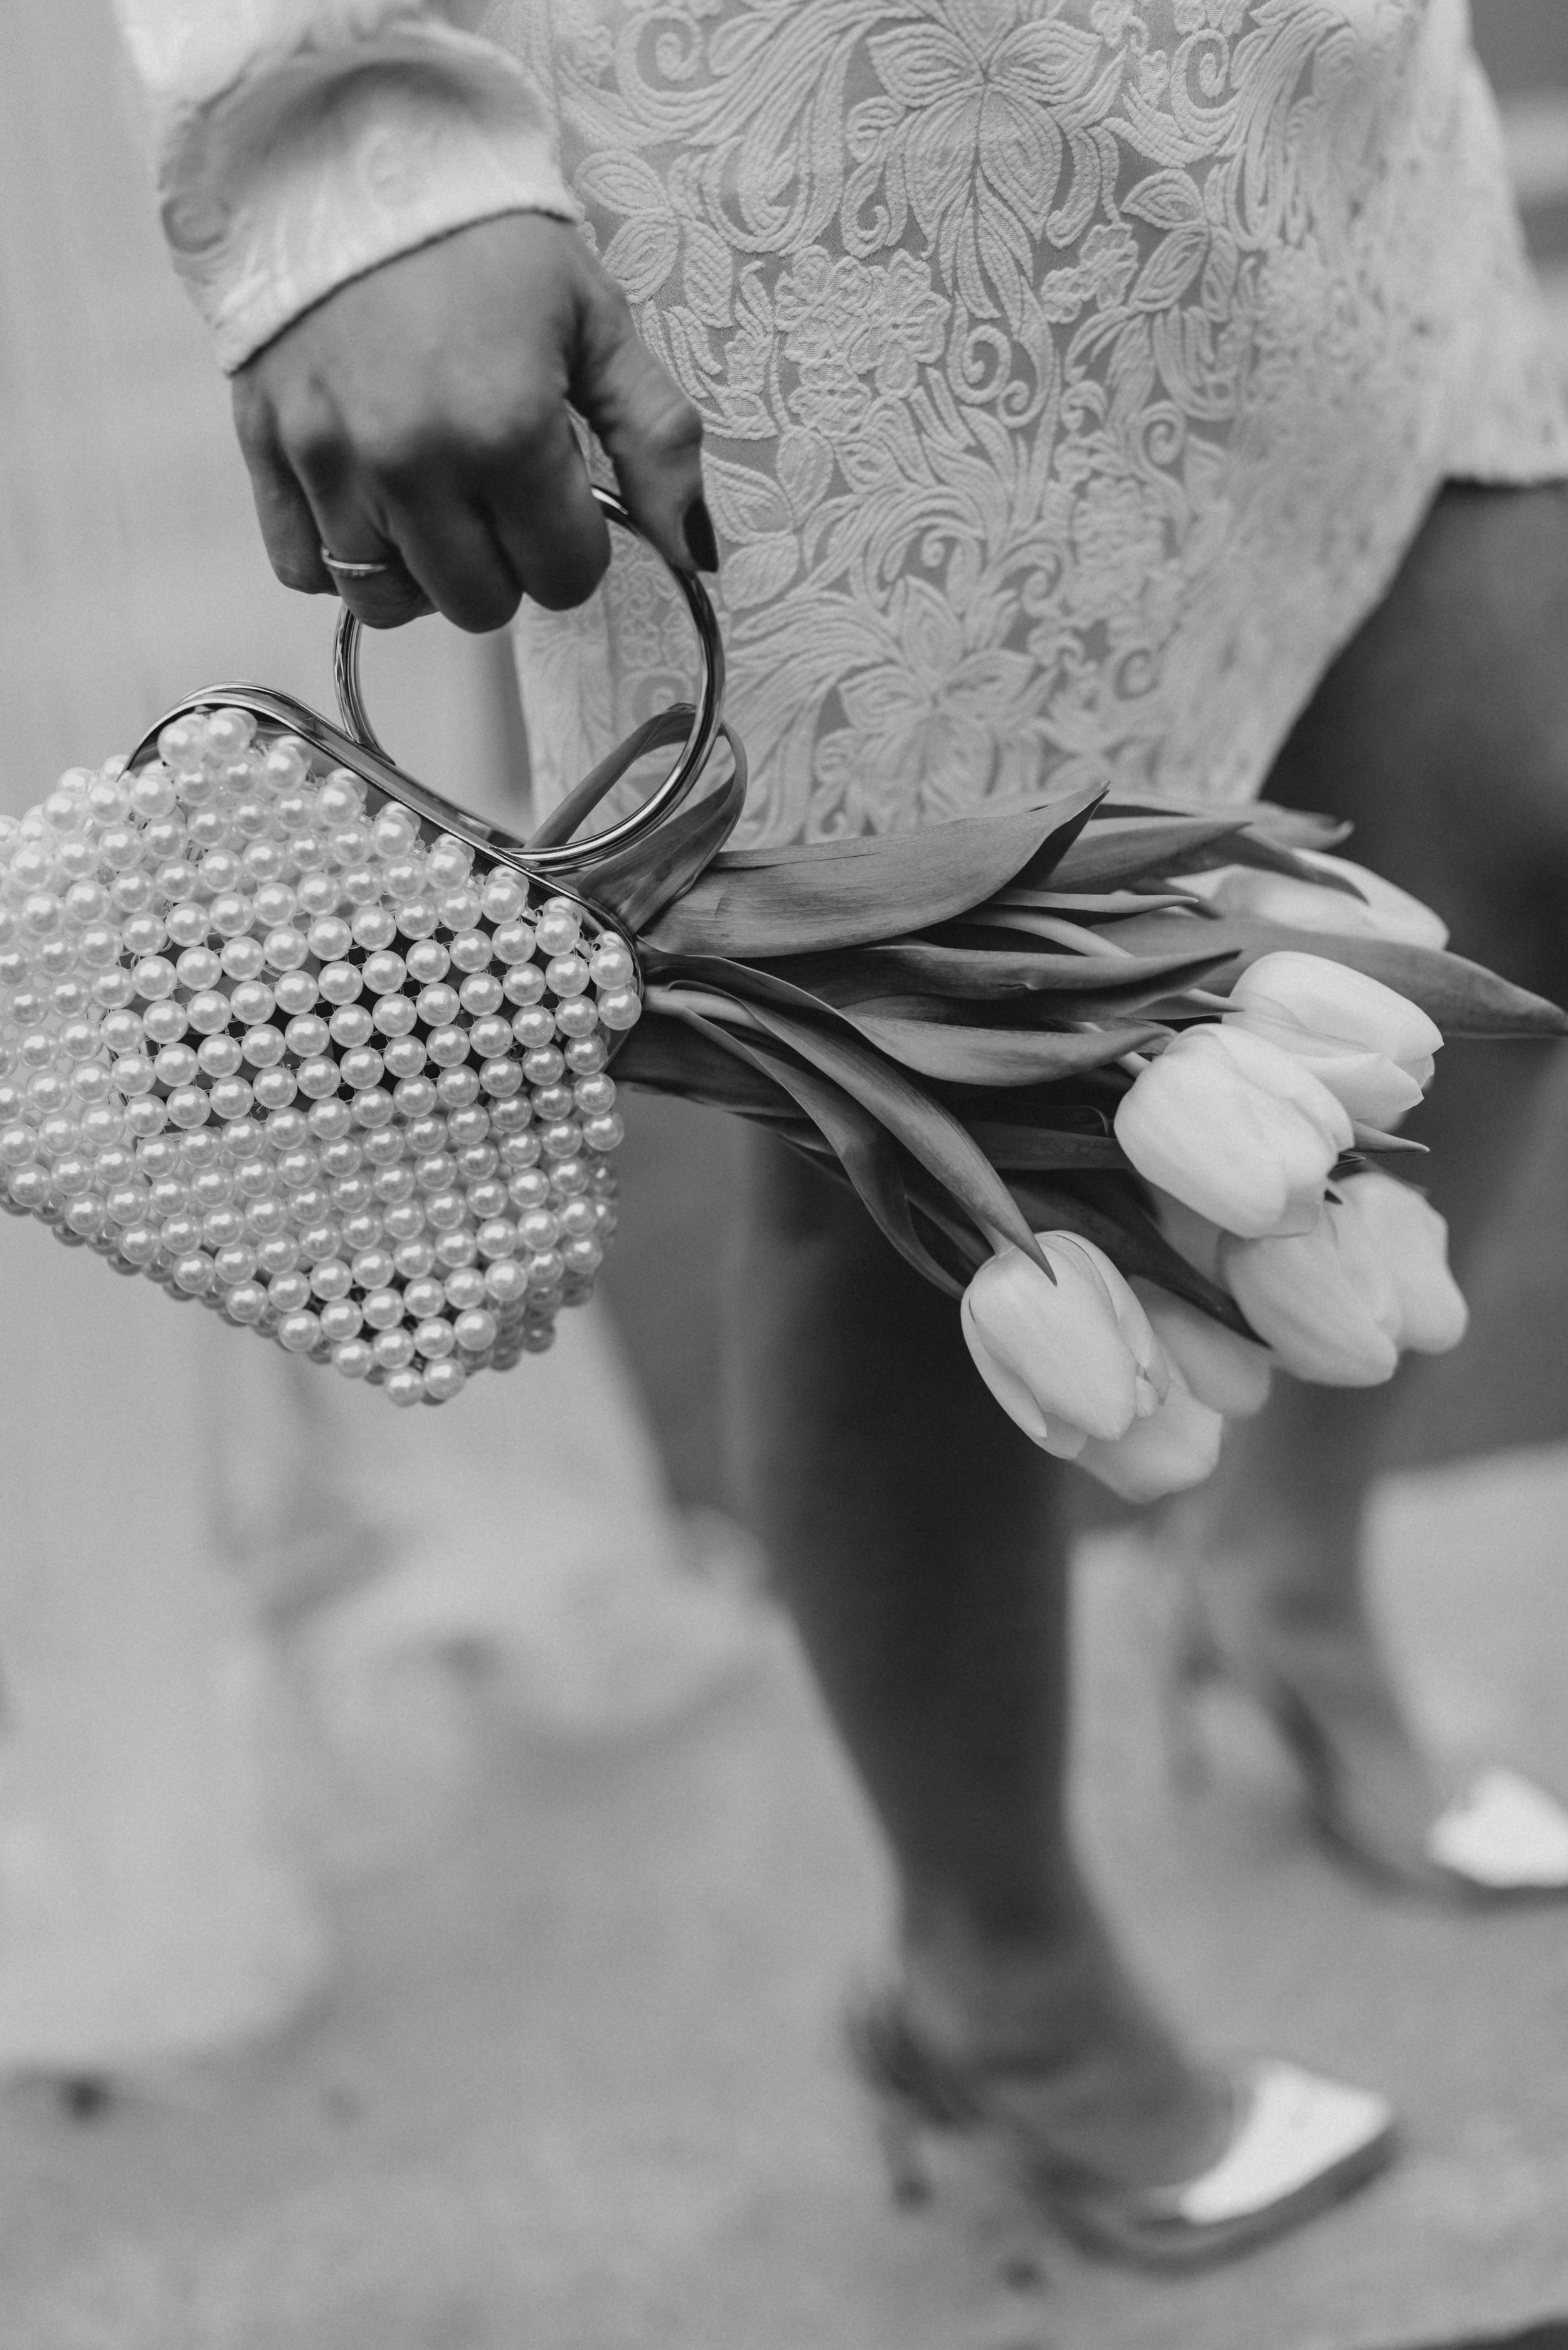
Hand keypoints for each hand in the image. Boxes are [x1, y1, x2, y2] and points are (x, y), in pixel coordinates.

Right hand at [230, 213, 714, 630]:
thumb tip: (694, 552)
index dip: (575, 544)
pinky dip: (345, 561)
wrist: (346, 152)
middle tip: (500, 493)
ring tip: (437, 503)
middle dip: (507, 564)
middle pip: (480, 604)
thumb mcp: (596, 320)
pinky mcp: (266, 450)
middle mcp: (410, 462)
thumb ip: (656, 441)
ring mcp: (328, 462)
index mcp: (504, 430)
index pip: (563, 577)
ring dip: (426, 570)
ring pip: (390, 600)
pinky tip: (374, 510)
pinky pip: (306, 570)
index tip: (561, 490)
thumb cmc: (481, 237)